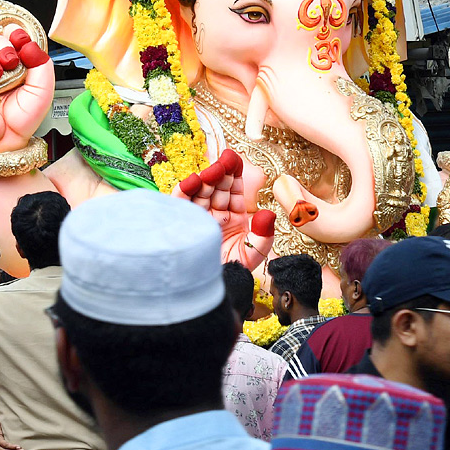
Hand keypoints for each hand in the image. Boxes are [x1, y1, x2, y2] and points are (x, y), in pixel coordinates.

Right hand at [173, 149, 275, 270]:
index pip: (232, 190)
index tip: (235, 158)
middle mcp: (214, 216)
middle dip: (220, 173)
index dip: (233, 174)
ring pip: (199, 194)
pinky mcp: (182, 225)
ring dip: (205, 180)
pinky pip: (180, 205)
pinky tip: (193, 181)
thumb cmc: (233, 274)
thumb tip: (269, 213)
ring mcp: (198, 220)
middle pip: (215, 188)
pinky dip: (184, 192)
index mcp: (232, 218)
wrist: (212, 291)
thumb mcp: (253, 254)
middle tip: (224, 160)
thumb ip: (264, 235)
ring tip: (212, 171)